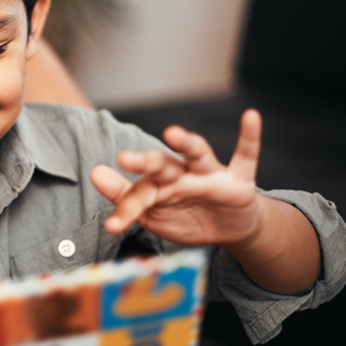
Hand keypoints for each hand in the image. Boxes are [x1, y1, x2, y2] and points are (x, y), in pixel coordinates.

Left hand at [90, 109, 264, 247]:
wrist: (229, 228)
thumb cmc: (186, 216)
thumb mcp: (154, 213)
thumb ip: (125, 196)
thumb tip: (94, 172)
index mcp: (161, 183)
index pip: (141, 192)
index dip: (127, 208)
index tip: (112, 225)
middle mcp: (183, 173)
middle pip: (164, 164)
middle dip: (146, 162)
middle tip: (125, 158)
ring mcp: (212, 174)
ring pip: (198, 154)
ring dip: (187, 143)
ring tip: (173, 133)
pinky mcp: (240, 180)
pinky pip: (246, 155)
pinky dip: (250, 137)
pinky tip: (251, 117)